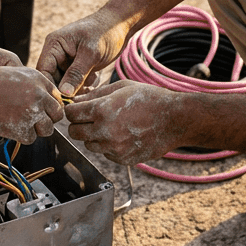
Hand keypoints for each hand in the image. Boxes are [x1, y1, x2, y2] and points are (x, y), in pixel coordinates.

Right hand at [0, 67, 64, 144]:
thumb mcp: (14, 74)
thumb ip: (32, 85)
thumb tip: (45, 101)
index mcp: (38, 78)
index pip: (56, 97)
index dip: (48, 106)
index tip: (39, 110)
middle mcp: (40, 94)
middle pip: (57, 114)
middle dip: (47, 119)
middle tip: (32, 121)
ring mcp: (33, 112)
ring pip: (48, 129)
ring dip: (36, 130)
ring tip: (20, 124)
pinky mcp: (24, 128)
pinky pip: (31, 138)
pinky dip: (21, 136)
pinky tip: (9, 127)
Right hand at [36, 9, 129, 95]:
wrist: (121, 25)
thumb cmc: (106, 32)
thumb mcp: (91, 53)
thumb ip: (76, 73)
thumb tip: (63, 94)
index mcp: (54, 45)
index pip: (43, 72)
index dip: (51, 88)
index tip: (65, 101)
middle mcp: (57, 54)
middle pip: (52, 80)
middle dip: (67, 90)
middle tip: (83, 93)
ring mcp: (66, 61)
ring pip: (65, 85)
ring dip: (78, 89)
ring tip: (92, 80)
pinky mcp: (77, 67)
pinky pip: (75, 84)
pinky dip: (85, 86)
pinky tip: (95, 80)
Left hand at [64, 80, 183, 164]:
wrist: (174, 120)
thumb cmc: (149, 98)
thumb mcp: (121, 87)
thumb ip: (95, 94)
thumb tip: (75, 101)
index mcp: (102, 110)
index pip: (70, 114)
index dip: (72, 109)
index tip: (78, 108)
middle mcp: (104, 131)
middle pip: (73, 132)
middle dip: (78, 123)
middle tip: (90, 117)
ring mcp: (113, 148)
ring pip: (88, 144)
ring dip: (93, 135)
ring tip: (110, 124)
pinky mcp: (122, 159)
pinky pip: (104, 153)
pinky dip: (107, 145)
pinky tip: (122, 134)